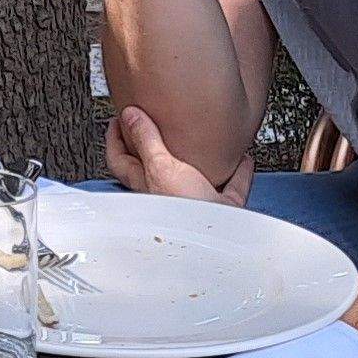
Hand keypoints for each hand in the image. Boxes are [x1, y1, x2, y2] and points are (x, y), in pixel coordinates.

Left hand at [105, 105, 253, 205]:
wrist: (217, 241)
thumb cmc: (184, 213)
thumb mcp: (161, 168)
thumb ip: (147, 141)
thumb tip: (131, 116)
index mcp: (145, 186)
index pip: (120, 161)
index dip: (114, 140)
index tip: (118, 120)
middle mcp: (166, 196)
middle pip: (156, 168)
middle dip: (156, 147)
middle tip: (156, 124)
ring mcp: (194, 204)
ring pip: (195, 178)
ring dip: (199, 160)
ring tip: (203, 140)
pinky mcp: (220, 210)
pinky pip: (230, 187)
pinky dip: (237, 173)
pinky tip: (243, 160)